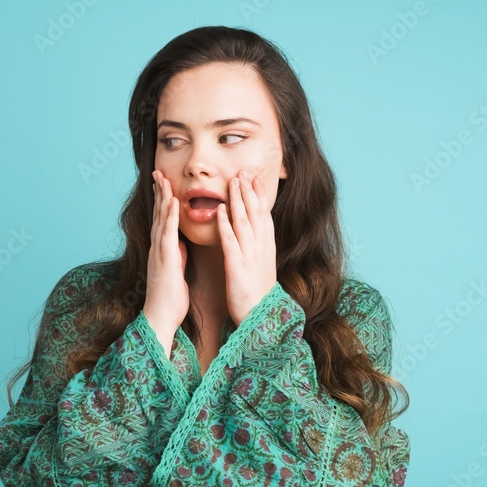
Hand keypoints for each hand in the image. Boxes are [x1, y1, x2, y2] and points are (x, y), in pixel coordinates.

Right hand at [142, 170, 188, 343]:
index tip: (164, 183)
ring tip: (164, 178)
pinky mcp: (165, 259)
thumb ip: (177, 255)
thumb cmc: (170, 297)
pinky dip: (170, 217)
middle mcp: (158, 247)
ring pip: (161, 219)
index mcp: (163, 250)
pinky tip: (173, 202)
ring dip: (163, 197)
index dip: (163, 200)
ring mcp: (159, 252)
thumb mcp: (176, 271)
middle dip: (159, 192)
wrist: (160, 317)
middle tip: (158, 172)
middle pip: (159, 214)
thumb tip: (181, 244)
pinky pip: (168, 234)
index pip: (163, 220)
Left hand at [217, 171, 277, 326]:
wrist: (258, 316)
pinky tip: (221, 209)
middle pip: (255, 213)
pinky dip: (226, 223)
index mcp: (266, 247)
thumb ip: (259, 247)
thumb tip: (256, 232)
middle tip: (244, 170)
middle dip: (250, 191)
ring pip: (244, 222)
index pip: (263, 214)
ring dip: (239, 200)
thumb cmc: (257, 292)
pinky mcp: (237, 266)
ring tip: (233, 182)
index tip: (254, 177)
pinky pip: (230, 241)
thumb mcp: (262, 265)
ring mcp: (250, 255)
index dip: (259, 195)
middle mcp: (260, 247)